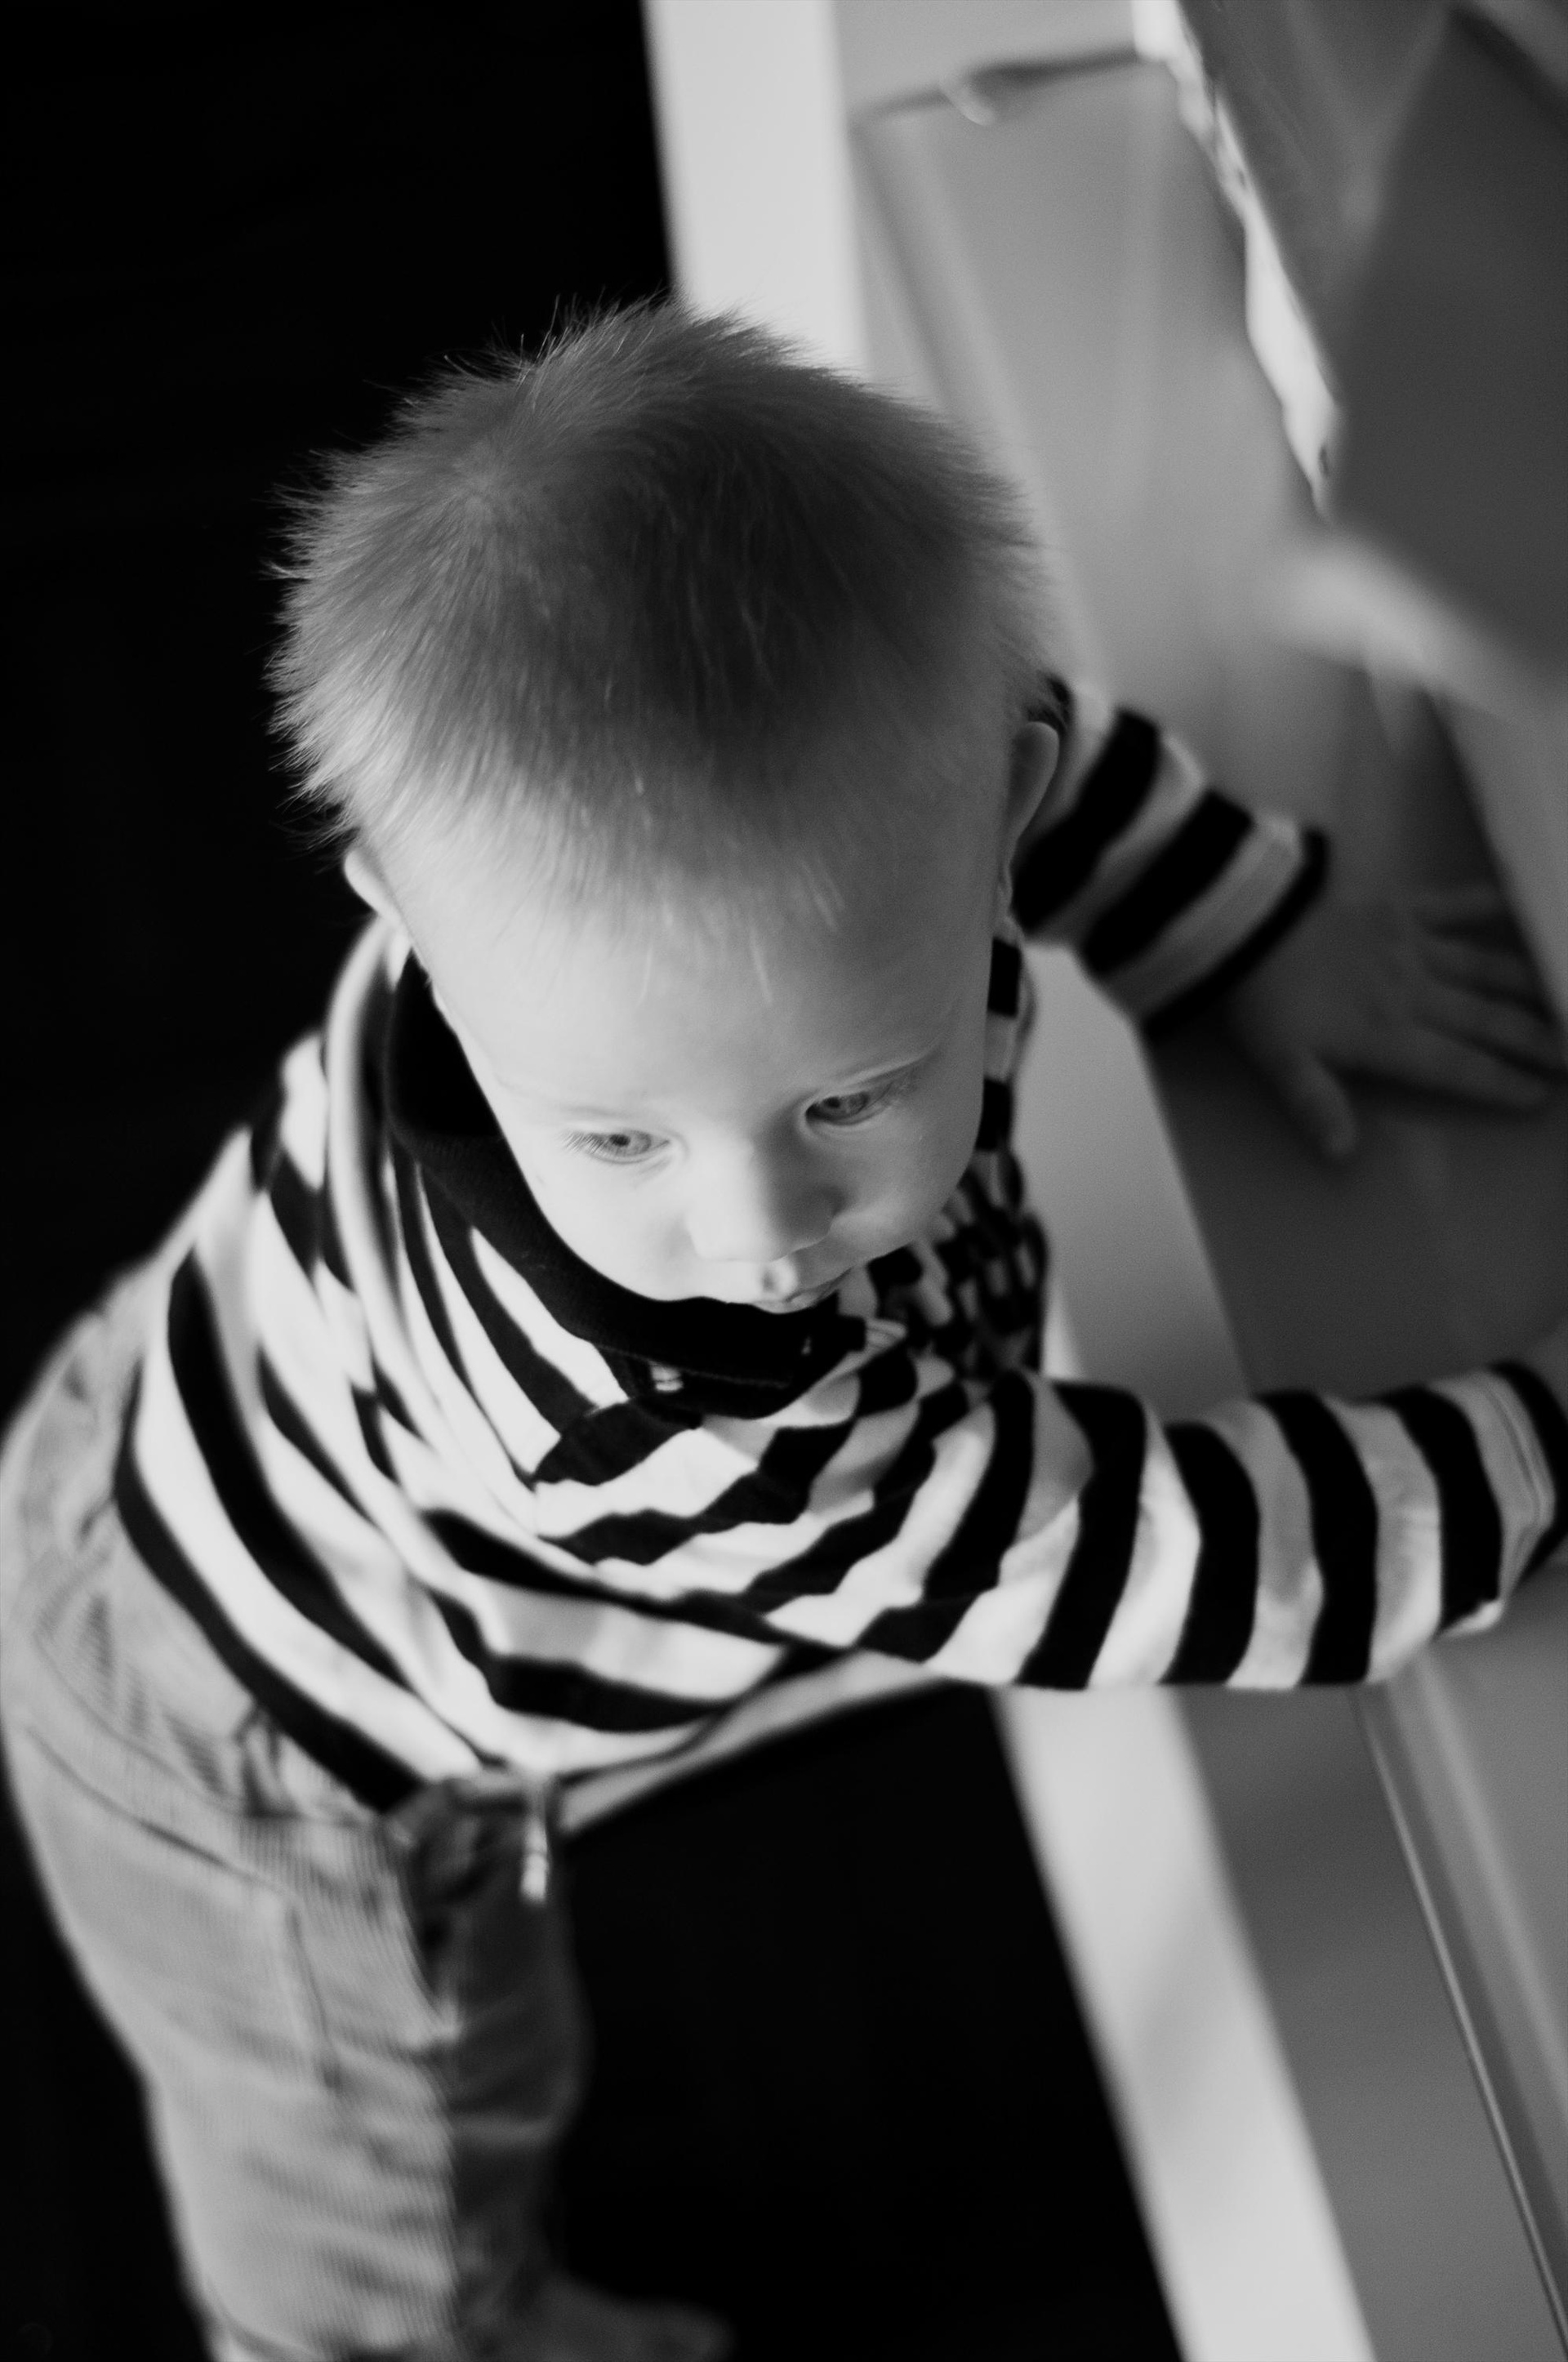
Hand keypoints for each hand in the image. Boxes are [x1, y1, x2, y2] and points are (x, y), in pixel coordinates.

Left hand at [1222, 883, 1565, 1159]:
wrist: (1245, 924)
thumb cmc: (1263, 1001)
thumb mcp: (1279, 1062)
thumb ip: (1315, 1104)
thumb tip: (1342, 1152)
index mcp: (1386, 1034)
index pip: (1455, 1066)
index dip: (1499, 1082)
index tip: (1540, 1094)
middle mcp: (1413, 992)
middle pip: (1485, 1020)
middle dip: (1535, 1039)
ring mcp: (1412, 946)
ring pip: (1485, 968)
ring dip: (1531, 984)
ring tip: (1566, 995)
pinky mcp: (1401, 908)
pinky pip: (1455, 905)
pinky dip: (1490, 904)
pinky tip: (1523, 903)